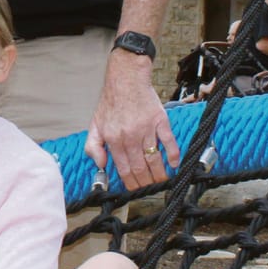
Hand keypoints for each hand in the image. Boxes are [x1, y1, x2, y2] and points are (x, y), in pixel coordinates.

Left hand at [84, 53, 178, 191]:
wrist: (126, 79)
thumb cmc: (111, 101)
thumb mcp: (95, 124)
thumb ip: (93, 146)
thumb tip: (100, 165)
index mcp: (114, 139)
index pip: (123, 168)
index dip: (130, 182)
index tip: (135, 189)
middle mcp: (130, 136)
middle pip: (140, 167)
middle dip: (145, 182)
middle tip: (149, 188)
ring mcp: (146, 129)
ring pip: (154, 158)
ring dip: (159, 173)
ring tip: (162, 181)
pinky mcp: (159, 120)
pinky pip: (169, 141)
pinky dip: (173, 155)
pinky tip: (174, 164)